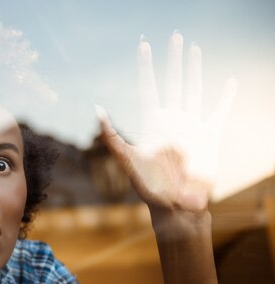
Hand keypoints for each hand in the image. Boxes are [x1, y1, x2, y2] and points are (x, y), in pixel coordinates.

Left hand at [96, 32, 235, 212]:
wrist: (175, 205)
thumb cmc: (148, 186)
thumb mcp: (126, 159)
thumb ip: (111, 135)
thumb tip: (96, 110)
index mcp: (152, 123)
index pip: (149, 86)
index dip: (146, 66)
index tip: (144, 45)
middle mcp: (171, 120)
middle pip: (173, 81)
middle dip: (174, 59)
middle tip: (175, 36)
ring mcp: (191, 126)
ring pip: (194, 89)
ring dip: (195, 70)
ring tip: (195, 49)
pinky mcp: (209, 136)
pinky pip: (219, 111)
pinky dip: (226, 96)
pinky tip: (230, 82)